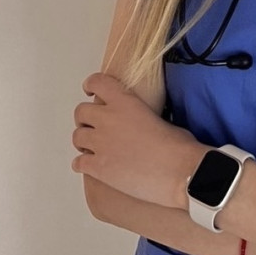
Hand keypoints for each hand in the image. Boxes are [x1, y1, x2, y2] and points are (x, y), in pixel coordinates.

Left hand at [71, 72, 202, 208]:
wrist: (178, 172)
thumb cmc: (178, 146)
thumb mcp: (162, 118)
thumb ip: (144, 116)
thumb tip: (143, 125)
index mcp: (126, 102)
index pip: (98, 83)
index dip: (91, 85)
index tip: (90, 90)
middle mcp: (108, 119)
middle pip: (81, 112)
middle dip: (85, 118)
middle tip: (94, 126)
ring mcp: (101, 143)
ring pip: (77, 136)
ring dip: (83, 141)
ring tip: (94, 148)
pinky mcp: (98, 167)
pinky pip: (78, 163)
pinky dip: (82, 164)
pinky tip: (92, 167)